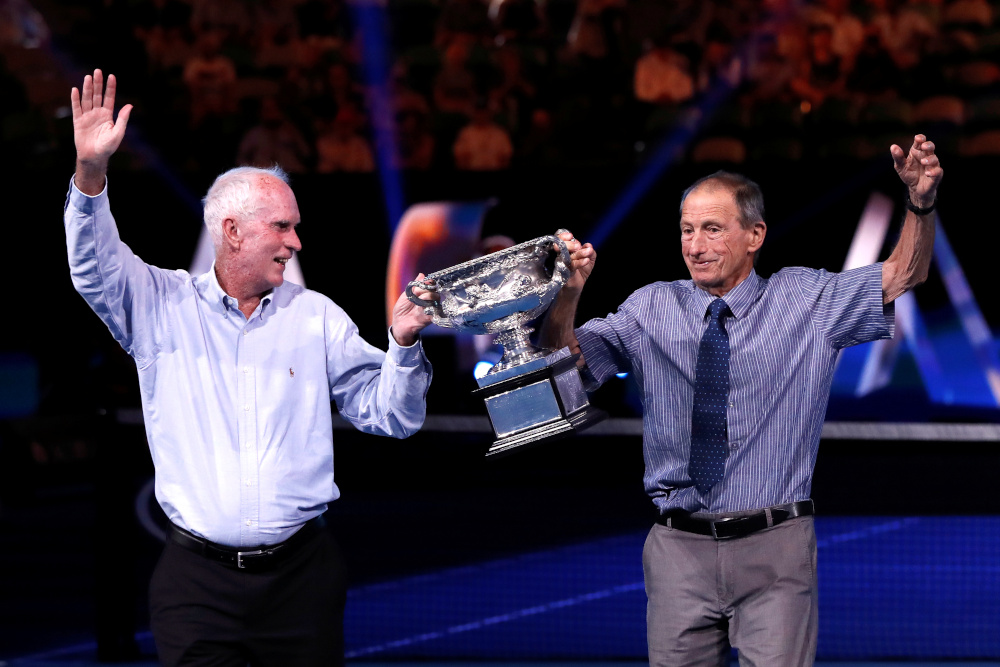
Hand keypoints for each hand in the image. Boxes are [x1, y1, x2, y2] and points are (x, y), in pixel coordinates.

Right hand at [71, 69, 131, 191]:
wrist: (94, 157)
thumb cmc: (108, 147)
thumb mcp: (118, 133)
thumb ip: (123, 119)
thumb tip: (129, 105)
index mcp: (108, 115)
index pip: (109, 98)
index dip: (110, 87)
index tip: (112, 76)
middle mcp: (97, 113)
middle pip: (97, 95)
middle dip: (98, 83)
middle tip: (98, 71)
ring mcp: (87, 116)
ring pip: (87, 99)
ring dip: (88, 88)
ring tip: (88, 77)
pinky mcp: (78, 121)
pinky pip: (76, 108)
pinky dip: (76, 99)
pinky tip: (76, 90)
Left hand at [391, 273, 435, 346]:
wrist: (399, 324)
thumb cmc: (402, 309)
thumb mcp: (406, 295)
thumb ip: (414, 285)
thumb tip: (422, 274)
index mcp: (423, 293)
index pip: (431, 284)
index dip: (428, 282)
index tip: (425, 282)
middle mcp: (429, 300)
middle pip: (434, 290)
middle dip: (426, 290)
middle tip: (417, 294)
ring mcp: (430, 308)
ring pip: (436, 299)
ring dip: (427, 297)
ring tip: (419, 302)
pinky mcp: (431, 318)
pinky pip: (436, 311)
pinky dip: (431, 309)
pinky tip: (422, 309)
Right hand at [555, 229, 595, 292]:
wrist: (575, 288)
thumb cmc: (580, 273)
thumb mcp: (590, 260)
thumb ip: (591, 252)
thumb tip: (589, 245)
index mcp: (567, 250)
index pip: (561, 239)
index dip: (564, 236)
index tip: (570, 236)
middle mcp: (562, 255)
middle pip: (561, 245)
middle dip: (570, 244)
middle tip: (578, 246)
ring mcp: (562, 264)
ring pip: (568, 255)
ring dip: (579, 253)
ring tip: (588, 252)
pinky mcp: (565, 273)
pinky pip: (572, 265)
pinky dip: (580, 262)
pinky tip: (586, 260)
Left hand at [890, 134, 942, 208]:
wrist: (915, 189)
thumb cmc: (909, 174)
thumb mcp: (900, 166)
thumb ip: (898, 157)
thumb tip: (893, 146)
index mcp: (917, 152)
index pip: (920, 142)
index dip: (920, 138)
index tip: (917, 138)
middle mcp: (926, 156)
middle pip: (930, 147)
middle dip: (928, 145)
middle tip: (924, 146)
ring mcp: (932, 165)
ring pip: (934, 159)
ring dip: (930, 159)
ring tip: (923, 161)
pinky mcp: (936, 175)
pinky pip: (938, 172)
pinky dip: (934, 172)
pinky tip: (928, 173)